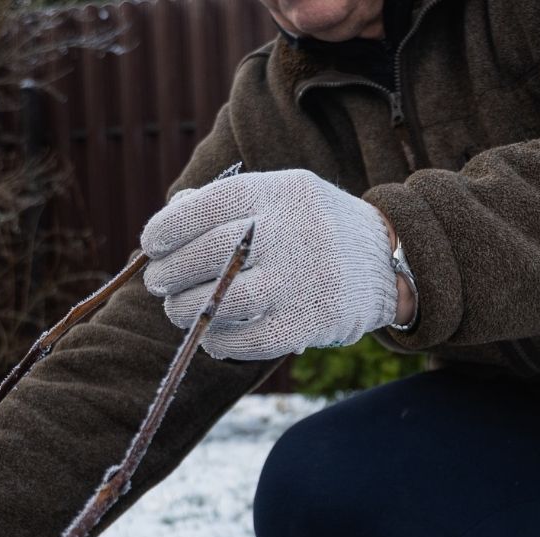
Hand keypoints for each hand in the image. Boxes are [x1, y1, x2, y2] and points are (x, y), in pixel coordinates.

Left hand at [140, 169, 397, 359]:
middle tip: (158, 283)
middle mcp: (290, 232)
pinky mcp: (308, 323)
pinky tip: (211, 334)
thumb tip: (166, 223)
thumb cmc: (314, 226)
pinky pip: (246, 340)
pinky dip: (218, 341)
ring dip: (186, 310)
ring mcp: (301, 280)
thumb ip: (228, 203)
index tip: (151, 245)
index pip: (207, 206)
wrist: (388, 261)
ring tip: (177, 309)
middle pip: (209, 254)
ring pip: (221, 301)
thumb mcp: (281, 195)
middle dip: (170, 273)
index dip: (168, 228)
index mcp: (279, 193)